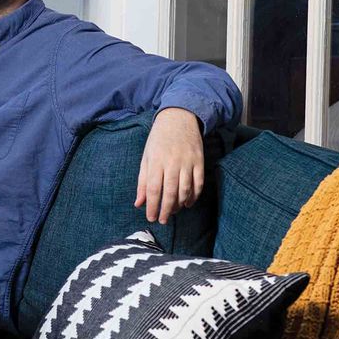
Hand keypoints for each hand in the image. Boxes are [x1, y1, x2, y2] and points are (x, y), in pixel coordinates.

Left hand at [134, 108, 204, 224]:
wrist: (179, 118)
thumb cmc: (158, 140)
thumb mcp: (146, 157)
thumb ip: (142, 181)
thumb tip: (139, 203)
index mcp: (156, 161)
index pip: (154, 189)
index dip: (152, 206)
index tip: (150, 217)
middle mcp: (172, 162)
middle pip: (170, 192)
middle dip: (166, 210)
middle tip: (162, 220)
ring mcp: (188, 162)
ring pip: (185, 190)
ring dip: (180, 204)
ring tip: (173, 212)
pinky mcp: (199, 161)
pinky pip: (198, 183)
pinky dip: (194, 196)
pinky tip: (188, 203)